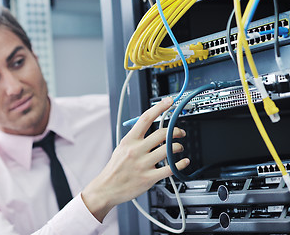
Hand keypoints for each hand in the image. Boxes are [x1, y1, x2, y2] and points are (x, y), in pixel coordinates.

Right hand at [82, 97, 189, 221]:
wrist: (106, 188)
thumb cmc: (115, 168)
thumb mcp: (121, 147)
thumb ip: (135, 138)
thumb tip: (150, 128)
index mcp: (129, 140)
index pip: (146, 118)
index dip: (159, 108)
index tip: (168, 102)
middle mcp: (136, 150)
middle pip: (162, 134)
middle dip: (176, 131)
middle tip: (180, 132)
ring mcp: (143, 164)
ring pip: (169, 150)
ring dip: (178, 147)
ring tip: (179, 148)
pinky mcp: (149, 178)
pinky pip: (170, 169)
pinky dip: (180, 164)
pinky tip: (183, 162)